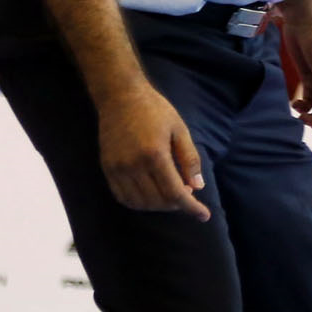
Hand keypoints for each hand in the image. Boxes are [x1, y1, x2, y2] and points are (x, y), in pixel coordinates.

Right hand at [98, 82, 210, 219]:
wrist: (120, 96)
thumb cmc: (155, 110)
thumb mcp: (180, 130)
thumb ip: (190, 160)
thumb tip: (198, 187)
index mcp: (155, 155)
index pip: (175, 193)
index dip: (191, 207)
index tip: (204, 215)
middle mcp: (133, 165)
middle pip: (158, 201)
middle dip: (177, 205)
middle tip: (188, 194)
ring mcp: (117, 168)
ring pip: (139, 203)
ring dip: (158, 206)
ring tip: (170, 194)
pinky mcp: (107, 168)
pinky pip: (122, 196)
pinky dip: (138, 203)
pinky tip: (151, 195)